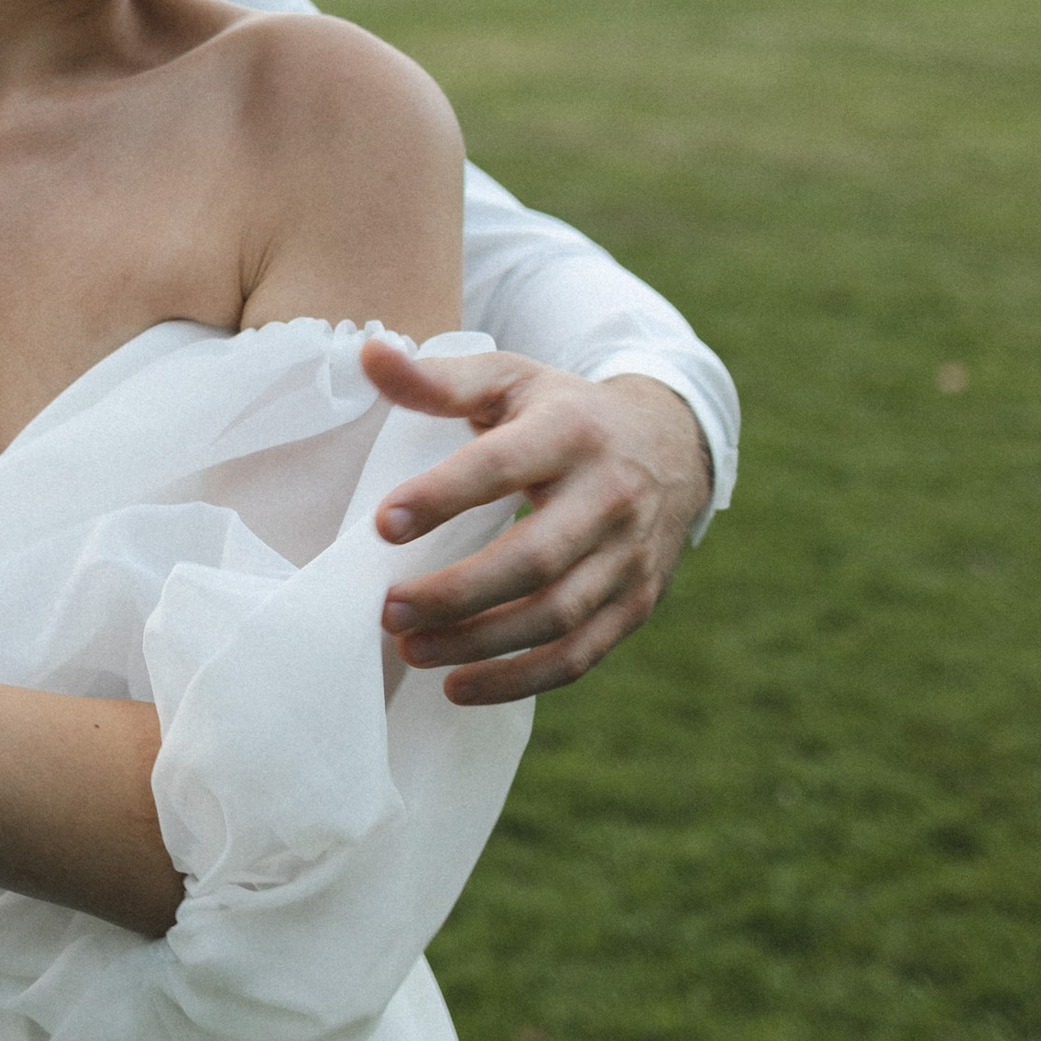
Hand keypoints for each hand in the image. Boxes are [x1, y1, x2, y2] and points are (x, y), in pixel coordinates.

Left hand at [360, 343, 711, 709]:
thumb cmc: (564, 412)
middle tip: (388, 609)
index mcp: (573, 432)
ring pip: (556, 616)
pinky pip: (579, 656)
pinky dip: (518, 680)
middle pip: (534, 559)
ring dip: (479, 643)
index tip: (381, 524)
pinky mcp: (635, 603)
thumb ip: (438, 377)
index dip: (442, 496)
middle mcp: (611, 496)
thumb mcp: (509, 379)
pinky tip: (458, 687)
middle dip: (457, 592)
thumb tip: (369, 353)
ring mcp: (629, 556)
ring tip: (410, 648)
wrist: (671, 446)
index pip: (502, 467)